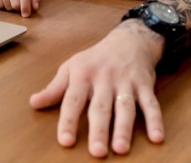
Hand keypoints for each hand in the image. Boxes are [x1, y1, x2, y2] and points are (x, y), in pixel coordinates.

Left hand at [29, 20, 165, 156]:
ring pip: (125, 107)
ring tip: (121, 149)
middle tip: (97, 152)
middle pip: (101, 108)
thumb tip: (34, 103)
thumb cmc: (95, 59)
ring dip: (124, 128)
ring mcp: (125, 82)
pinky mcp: (145, 85)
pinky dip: (155, 120)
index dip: (68, 121)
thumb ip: (54, 88)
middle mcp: (104, 79)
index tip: (65, 141)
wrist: (129, 39)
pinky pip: (151, 104)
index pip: (72, 101)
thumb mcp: (71, 68)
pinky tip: (157, 137)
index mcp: (82, 76)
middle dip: (99, 130)